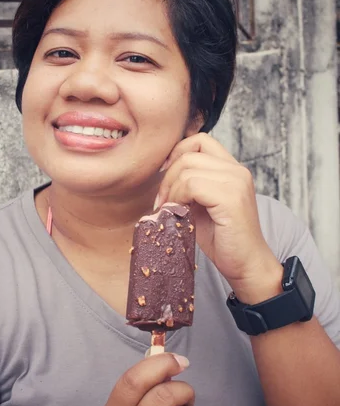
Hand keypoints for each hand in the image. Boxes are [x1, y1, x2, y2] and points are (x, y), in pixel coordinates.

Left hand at [156, 134, 282, 302]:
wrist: (246, 265)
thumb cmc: (222, 239)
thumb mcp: (200, 205)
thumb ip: (188, 185)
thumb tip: (159, 173)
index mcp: (232, 169)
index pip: (200, 140)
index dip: (176, 153)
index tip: (164, 176)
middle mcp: (237, 171)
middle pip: (189, 153)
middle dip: (168, 176)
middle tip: (162, 201)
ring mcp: (236, 182)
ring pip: (187, 168)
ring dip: (171, 189)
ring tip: (169, 210)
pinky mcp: (231, 198)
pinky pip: (192, 185)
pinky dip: (178, 198)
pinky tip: (178, 213)